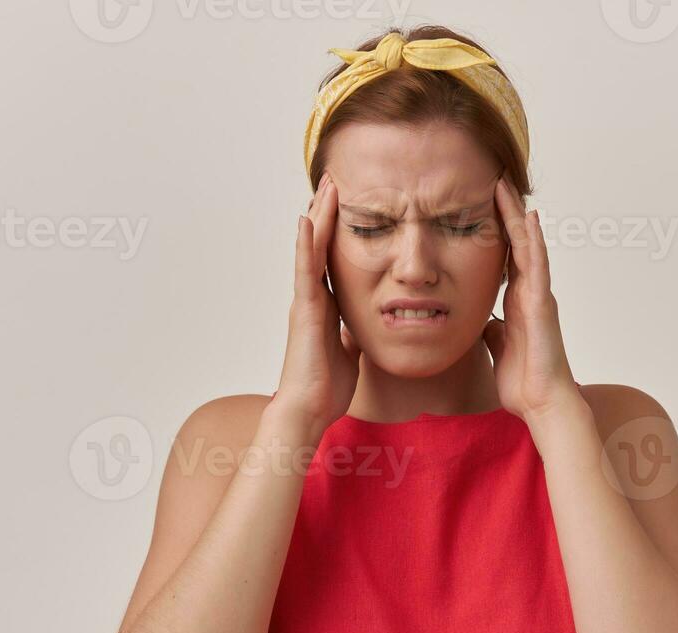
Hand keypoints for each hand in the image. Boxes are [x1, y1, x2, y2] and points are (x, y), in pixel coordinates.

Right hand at [275, 172, 360, 430]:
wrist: (309, 408)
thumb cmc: (328, 386)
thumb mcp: (352, 351)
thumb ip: (357, 332)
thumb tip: (372, 325)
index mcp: (326, 305)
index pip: (334, 258)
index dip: (338, 231)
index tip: (347, 203)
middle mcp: (313, 296)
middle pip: (321, 245)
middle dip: (328, 212)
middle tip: (335, 178)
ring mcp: (306, 300)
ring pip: (313, 248)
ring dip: (319, 215)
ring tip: (326, 184)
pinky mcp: (305, 308)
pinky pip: (307, 269)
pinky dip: (306, 242)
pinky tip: (307, 218)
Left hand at [483, 178, 579, 422]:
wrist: (541, 403)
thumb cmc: (523, 381)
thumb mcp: (497, 348)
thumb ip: (492, 329)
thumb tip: (483, 320)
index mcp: (517, 301)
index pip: (505, 256)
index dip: (496, 229)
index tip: (483, 202)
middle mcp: (530, 292)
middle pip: (517, 243)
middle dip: (506, 211)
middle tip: (496, 179)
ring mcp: (538, 296)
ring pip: (528, 246)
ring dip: (517, 215)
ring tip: (507, 185)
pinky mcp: (543, 304)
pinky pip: (538, 265)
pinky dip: (534, 240)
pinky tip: (529, 217)